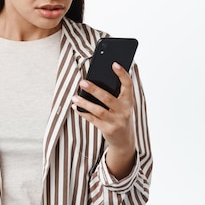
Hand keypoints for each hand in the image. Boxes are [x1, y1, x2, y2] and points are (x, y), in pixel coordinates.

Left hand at [71, 62, 135, 177]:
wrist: (124, 141)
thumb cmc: (121, 117)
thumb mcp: (123, 106)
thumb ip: (115, 94)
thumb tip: (97, 79)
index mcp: (129, 101)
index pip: (128, 85)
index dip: (122, 74)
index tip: (114, 64)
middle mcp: (125, 111)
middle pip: (108, 98)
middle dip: (94, 90)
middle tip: (82, 82)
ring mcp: (116, 122)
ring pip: (98, 110)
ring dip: (84, 103)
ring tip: (75, 97)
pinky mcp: (108, 130)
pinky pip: (93, 120)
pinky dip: (83, 113)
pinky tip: (76, 107)